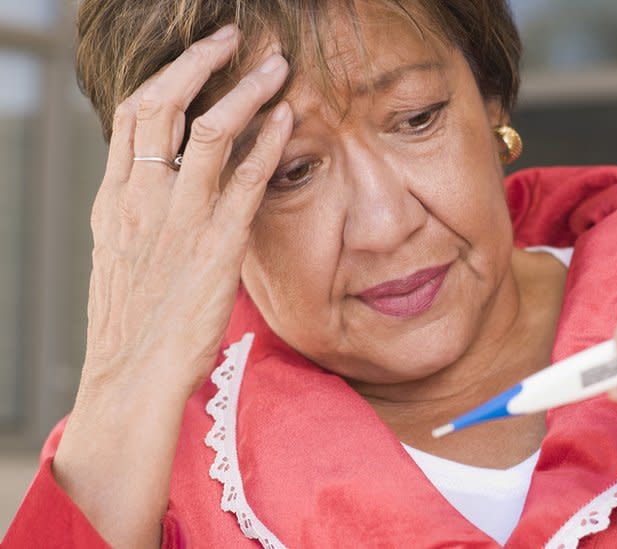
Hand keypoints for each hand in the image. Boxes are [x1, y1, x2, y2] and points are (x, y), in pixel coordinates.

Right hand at [83, 26, 290, 397]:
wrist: (129, 380)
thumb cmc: (129, 327)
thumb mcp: (118, 257)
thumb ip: (137, 213)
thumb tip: (160, 183)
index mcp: (113, 198)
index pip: (131, 114)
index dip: (166, 75)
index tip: (196, 56)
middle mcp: (141, 198)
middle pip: (164, 103)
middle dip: (201, 61)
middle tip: (234, 38)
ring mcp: (179, 219)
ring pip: (211, 129)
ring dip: (247, 89)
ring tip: (276, 65)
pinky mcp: (217, 245)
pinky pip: (249, 178)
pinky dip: (270, 141)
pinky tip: (289, 119)